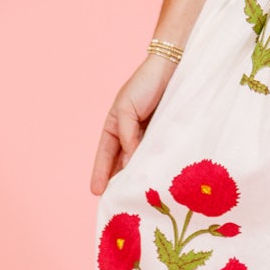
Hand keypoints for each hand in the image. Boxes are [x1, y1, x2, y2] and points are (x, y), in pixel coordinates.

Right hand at [89, 54, 176, 195]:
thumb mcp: (127, 108)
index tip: (96, 192)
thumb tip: (128, 163)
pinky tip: (155, 179)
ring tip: (135, 197)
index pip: (105, 154)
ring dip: (136, 176)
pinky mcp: (165, 133)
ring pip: (139, 161)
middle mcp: (130, 132)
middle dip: (117, 180)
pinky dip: (154, 166)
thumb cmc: (146, 83)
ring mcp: (148, 134)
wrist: (173, 66)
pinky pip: (157, 154)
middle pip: (120, 162)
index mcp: (115, 124)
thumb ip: (127, 135)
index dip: (100, 173)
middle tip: (116, 202)